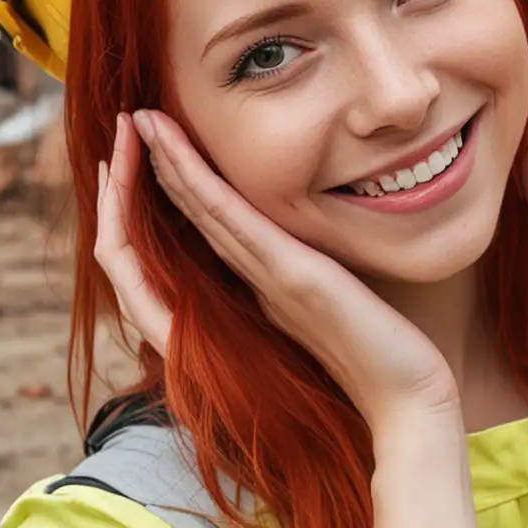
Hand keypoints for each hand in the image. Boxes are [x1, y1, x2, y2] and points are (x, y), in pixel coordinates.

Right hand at [94, 111, 460, 426]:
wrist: (406, 403)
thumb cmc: (380, 361)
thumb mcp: (336, 309)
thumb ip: (305, 282)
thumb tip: (301, 254)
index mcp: (258, 290)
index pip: (195, 235)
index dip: (166, 196)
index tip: (146, 155)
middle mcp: (251, 285)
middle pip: (181, 222)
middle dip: (147, 174)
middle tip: (122, 130)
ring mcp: (267, 281)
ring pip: (197, 214)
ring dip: (163, 166)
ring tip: (137, 124)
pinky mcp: (294, 276)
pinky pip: (231, 222)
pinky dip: (196, 183)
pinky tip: (171, 150)